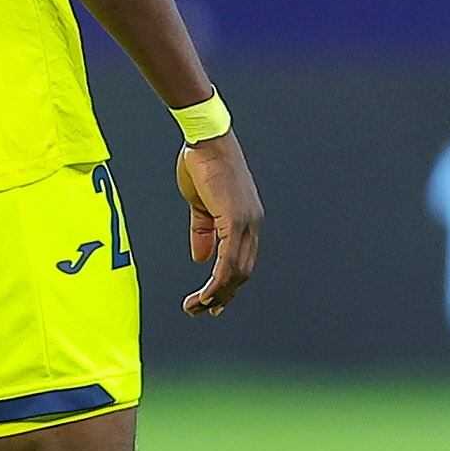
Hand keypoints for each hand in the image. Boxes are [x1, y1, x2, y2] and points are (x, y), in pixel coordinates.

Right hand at [174, 134, 261, 315]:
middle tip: (203, 311)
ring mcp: (247, 222)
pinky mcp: (236, 218)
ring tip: (197, 307)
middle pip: (243, 272)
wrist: (205, 139)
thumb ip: (202, 231)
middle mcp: (252, 224)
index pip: (242, 261)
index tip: (214, 302)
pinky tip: (206, 293)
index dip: (229, 284)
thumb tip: (201, 260)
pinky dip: (217, 280)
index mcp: (247, 220)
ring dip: (217, 294)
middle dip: (223, 296)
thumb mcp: (200, 205)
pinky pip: (228, 259)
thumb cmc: (202, 163)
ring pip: (236, 271)